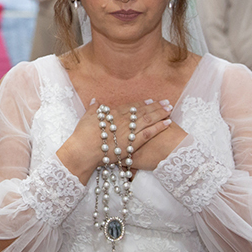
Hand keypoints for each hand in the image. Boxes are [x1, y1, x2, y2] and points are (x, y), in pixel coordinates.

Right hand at [57, 99, 173, 181]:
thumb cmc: (82, 136)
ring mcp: (128, 131)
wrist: (83, 151)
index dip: (141, 103)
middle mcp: (123, 120)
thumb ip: (93, 109)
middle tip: (166, 102)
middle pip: (142, 111)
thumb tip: (96, 101)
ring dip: (160, 113)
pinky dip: (159, 127)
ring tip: (169, 108)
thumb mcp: (86, 118)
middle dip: (155, 106)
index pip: (130, 107)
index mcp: (112, 113)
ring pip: (148, 119)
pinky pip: (149, 133)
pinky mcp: (132, 142)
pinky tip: (167, 122)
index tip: (150, 100)